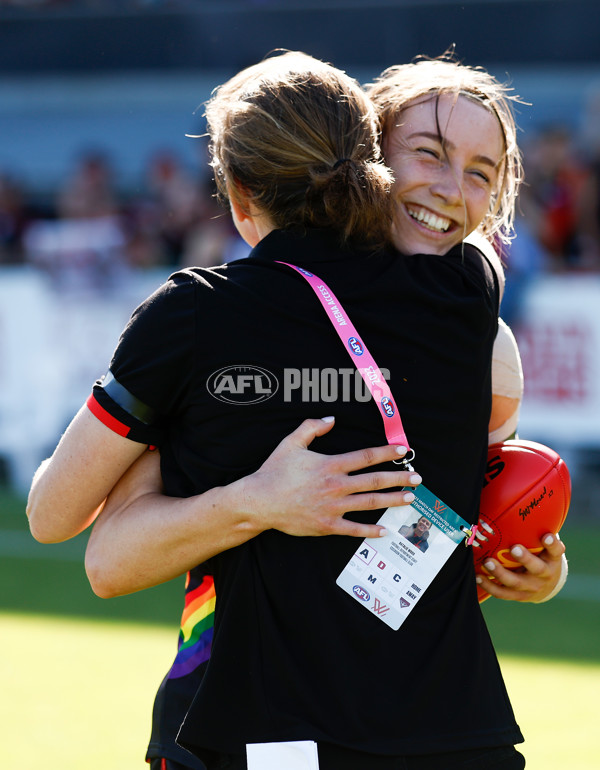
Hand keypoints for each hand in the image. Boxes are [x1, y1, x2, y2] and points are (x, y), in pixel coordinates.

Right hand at [236, 416, 420, 539]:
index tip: (403, 451)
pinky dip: (371, 530)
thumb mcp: (291, 443)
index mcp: (329, 465)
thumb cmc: (274, 472)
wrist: (259, 502)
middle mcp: (335, 486)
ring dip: (392, 500)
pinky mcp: (327, 525)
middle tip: (417, 478)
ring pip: (370, 503)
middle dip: (398, 478)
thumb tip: (331, 419)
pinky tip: (385, 530)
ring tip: (410, 498)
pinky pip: (354, 529)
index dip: (386, 453)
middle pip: (374, 481)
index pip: (365, 457)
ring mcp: (333, 507)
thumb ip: (312, 428)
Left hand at [476, 533, 566, 602]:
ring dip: (501, 573)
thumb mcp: (543, 543)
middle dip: (525, 559)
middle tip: (514, 548)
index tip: (547, 536)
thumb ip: (534, 527)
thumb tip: (514, 495)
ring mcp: (531, 587)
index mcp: (553, 559)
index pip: (556, 551)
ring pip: (516, 583)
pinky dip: (490, 586)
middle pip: (536, 568)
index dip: (553, 545)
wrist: (546, 586)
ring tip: (487, 562)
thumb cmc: (540, 555)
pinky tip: (478, 577)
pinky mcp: (519, 596)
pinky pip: (504, 593)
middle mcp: (544, 574)